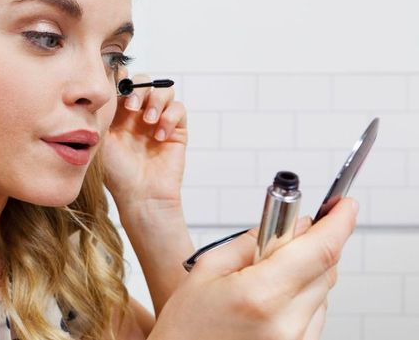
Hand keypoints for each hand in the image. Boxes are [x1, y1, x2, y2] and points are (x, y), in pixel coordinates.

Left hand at [100, 69, 188, 209]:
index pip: (124, 83)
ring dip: (156, 101)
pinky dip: (170, 117)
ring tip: (148, 121)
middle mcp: (139, 114)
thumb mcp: (101, 137)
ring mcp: (159, 121)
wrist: (139, 195)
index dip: (122, 78)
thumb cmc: (116, 171)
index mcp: (119, 113)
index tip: (118, 83)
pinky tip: (159, 136)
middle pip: (145, 82)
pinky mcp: (177, 131)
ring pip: (165, 90)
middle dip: (139, 89)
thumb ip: (103, 110)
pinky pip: (179, 109)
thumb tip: (103, 83)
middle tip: (132, 107)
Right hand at [147, 197, 357, 339]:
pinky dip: (301, 299)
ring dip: (305, 274)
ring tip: (263, 281)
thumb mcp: (207, 271)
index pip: (320, 250)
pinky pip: (315, 316)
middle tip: (284, 236)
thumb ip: (251, 243)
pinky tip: (269, 301)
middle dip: (312, 245)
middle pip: (326, 269)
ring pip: (323, 292)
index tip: (344, 206)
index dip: (339, 222)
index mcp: (261, 296)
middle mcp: (287, 324)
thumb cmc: (186, 326)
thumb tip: (287, 224)